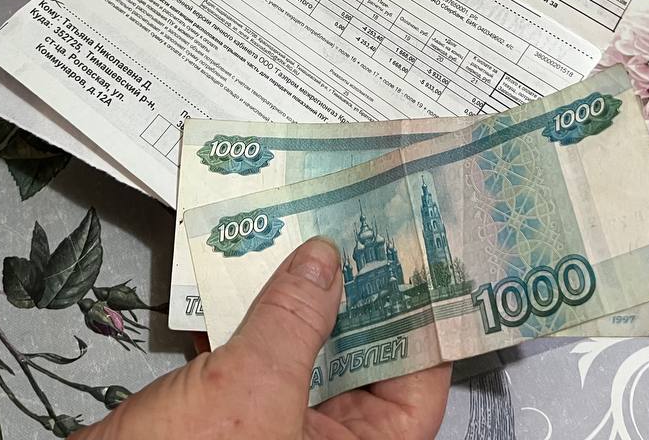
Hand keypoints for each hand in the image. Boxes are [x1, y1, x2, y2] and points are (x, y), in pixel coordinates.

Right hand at [74, 238, 451, 439]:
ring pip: (303, 352)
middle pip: (360, 361)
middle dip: (354, 295)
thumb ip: (294, 320)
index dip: (420, 323)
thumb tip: (326, 261)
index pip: (416, 387)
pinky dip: (246, 314)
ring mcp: (275, 431)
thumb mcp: (252, 390)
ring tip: (302, 231)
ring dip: (295, 296)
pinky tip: (236, 268)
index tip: (418, 260)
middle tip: (358, 228)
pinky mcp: (228, 418)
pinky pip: (253, 357)